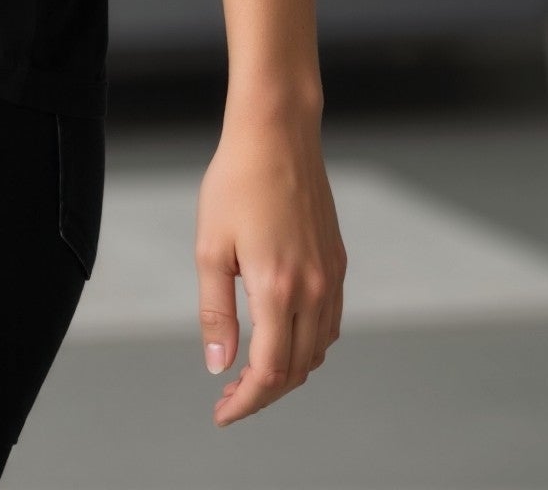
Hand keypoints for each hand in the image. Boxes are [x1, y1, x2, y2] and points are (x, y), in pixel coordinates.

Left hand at [194, 106, 345, 424]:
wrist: (277, 133)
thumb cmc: (235, 182)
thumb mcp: (210, 247)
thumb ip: (215, 312)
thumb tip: (219, 366)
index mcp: (277, 288)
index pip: (270, 371)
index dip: (246, 401)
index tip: (221, 413)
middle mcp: (313, 289)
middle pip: (297, 369)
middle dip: (263, 393)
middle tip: (229, 398)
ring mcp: (330, 276)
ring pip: (318, 350)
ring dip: (288, 371)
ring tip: (249, 373)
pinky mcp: (337, 261)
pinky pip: (328, 322)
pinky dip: (307, 343)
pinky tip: (280, 336)